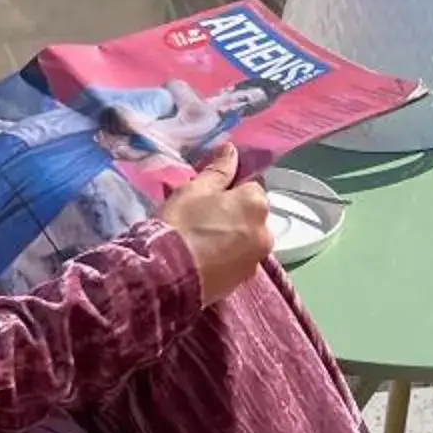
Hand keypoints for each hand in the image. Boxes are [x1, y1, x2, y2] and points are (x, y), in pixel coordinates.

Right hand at [160, 146, 273, 305]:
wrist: (166, 275)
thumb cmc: (181, 224)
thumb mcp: (195, 189)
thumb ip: (218, 170)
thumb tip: (231, 149)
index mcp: (257, 204)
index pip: (251, 185)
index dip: (229, 188)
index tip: (208, 195)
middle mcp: (266, 232)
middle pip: (251, 214)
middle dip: (233, 213)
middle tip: (201, 216)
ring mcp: (256, 260)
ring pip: (245, 239)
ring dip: (231, 236)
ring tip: (200, 240)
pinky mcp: (242, 282)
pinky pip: (237, 261)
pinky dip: (226, 257)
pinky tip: (203, 258)